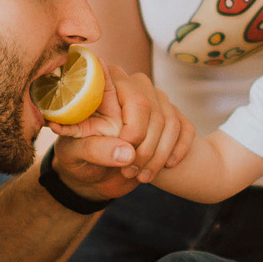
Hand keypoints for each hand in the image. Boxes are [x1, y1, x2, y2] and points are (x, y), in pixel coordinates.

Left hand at [52, 69, 193, 199]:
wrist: (95, 173)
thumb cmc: (79, 157)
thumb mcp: (77, 154)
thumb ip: (96, 150)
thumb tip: (128, 152)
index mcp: (103, 86)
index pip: (128, 97)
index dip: (131, 127)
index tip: (124, 150)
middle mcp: (132, 85)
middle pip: (150, 109)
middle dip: (144, 146)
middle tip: (130, 170)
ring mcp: (154, 99)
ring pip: (169, 121)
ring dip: (159, 153)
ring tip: (142, 176)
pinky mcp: (169, 116)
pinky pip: (184, 127)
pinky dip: (179, 149)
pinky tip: (167, 166)